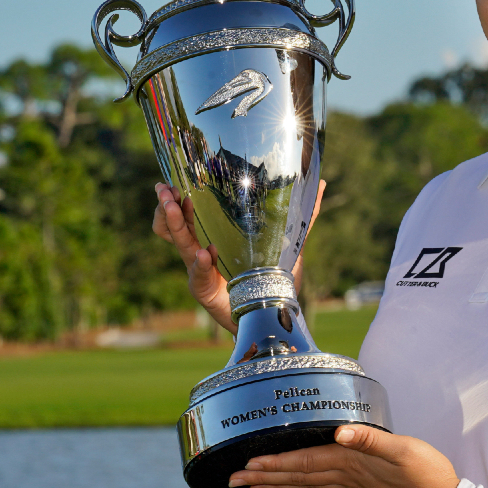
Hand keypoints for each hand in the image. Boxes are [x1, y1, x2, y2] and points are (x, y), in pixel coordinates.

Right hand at [151, 182, 325, 333]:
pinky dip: (200, 264)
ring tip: (173, 207)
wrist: (270, 309)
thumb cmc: (273, 271)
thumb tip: (320, 182)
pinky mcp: (205, 290)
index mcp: (215, 232)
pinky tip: (205, 253)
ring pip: (178, 243)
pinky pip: (197, 276)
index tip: (175, 178)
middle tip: (166, 190)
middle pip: (175, 223)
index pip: (189, 209)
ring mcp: (201, 268)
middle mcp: (202, 247)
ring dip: (173, 223)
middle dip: (168, 204)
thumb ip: (304, 215)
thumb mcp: (288, 238)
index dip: (178, 195)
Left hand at [228, 425, 458, 487]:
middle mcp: (346, 478)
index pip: (303, 463)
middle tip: (234, 479)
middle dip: (264, 477)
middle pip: (297, 478)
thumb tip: (342, 431)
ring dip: (277, 486)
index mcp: (351, 463)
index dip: (274, 464)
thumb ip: (372, 440)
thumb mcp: (404, 450)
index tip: (247, 465)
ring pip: (305, 486)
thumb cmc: (428, 476)